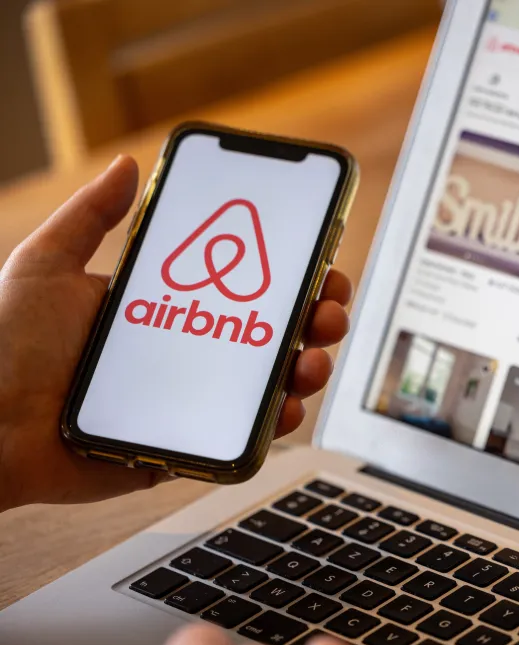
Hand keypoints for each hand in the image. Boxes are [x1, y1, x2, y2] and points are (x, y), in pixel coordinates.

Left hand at [0, 156, 351, 511]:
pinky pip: (240, 438)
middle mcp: (187, 354)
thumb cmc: (2, 349)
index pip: (244, 288)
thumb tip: (128, 165)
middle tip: (328, 312)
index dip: (290, 276)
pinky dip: (273, 425)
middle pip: (271, 335)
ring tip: (310, 362)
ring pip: (267, 386)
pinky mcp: (183, 447)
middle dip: (316, 321)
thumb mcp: (45, 268)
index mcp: (166, 309)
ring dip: (305, 370)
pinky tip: (284, 407)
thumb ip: (90, 217)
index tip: (319, 264)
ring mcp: (189, 403)